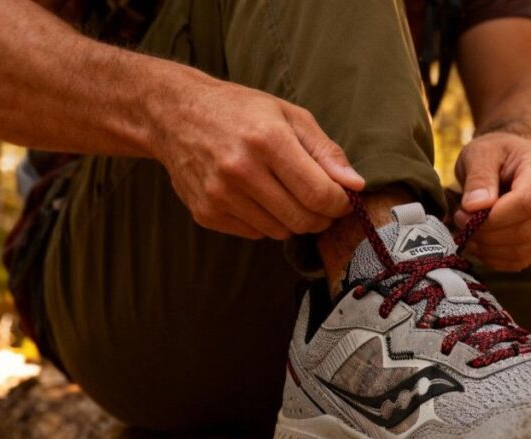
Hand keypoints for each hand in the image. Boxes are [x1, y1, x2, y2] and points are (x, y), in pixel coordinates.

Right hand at [154, 78, 364, 239]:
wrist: (174, 114)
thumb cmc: (240, 111)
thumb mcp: (289, 116)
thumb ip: (326, 152)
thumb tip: (355, 185)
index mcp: (267, 140)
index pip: (319, 194)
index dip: (340, 203)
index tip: (343, 199)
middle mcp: (240, 170)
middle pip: (303, 219)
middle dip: (321, 217)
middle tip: (321, 203)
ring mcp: (219, 195)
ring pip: (280, 231)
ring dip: (293, 220)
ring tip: (285, 194)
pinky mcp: (206, 213)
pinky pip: (255, 234)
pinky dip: (266, 222)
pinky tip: (258, 197)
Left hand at [453, 132, 530, 270]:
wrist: (513, 162)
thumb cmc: (495, 154)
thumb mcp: (480, 154)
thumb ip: (478, 178)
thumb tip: (475, 207)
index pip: (525, 204)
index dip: (492, 219)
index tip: (463, 216)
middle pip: (526, 231)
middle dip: (487, 235)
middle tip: (461, 224)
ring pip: (524, 250)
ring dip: (489, 250)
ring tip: (469, 234)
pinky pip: (524, 259)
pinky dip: (497, 259)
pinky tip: (481, 245)